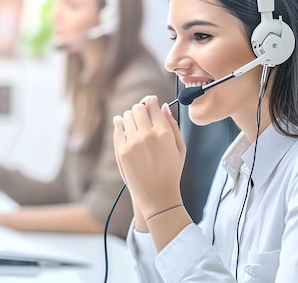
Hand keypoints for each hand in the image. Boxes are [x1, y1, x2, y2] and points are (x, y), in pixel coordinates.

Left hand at [113, 95, 186, 218]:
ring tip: (134, 121)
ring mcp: (132, 143)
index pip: (153, 105)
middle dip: (140, 108)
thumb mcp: (180, 148)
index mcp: (163, 132)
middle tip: (142, 112)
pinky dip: (119, 124)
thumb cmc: (172, 171)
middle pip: (138, 108)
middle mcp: (147, 135)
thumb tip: (163, 107)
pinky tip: (121, 124)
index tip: (150, 102)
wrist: (158, 196)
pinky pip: (118, 129)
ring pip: (126, 116)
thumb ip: (173, 125)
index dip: (151, 101)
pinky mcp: (122, 151)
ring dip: (130, 116)